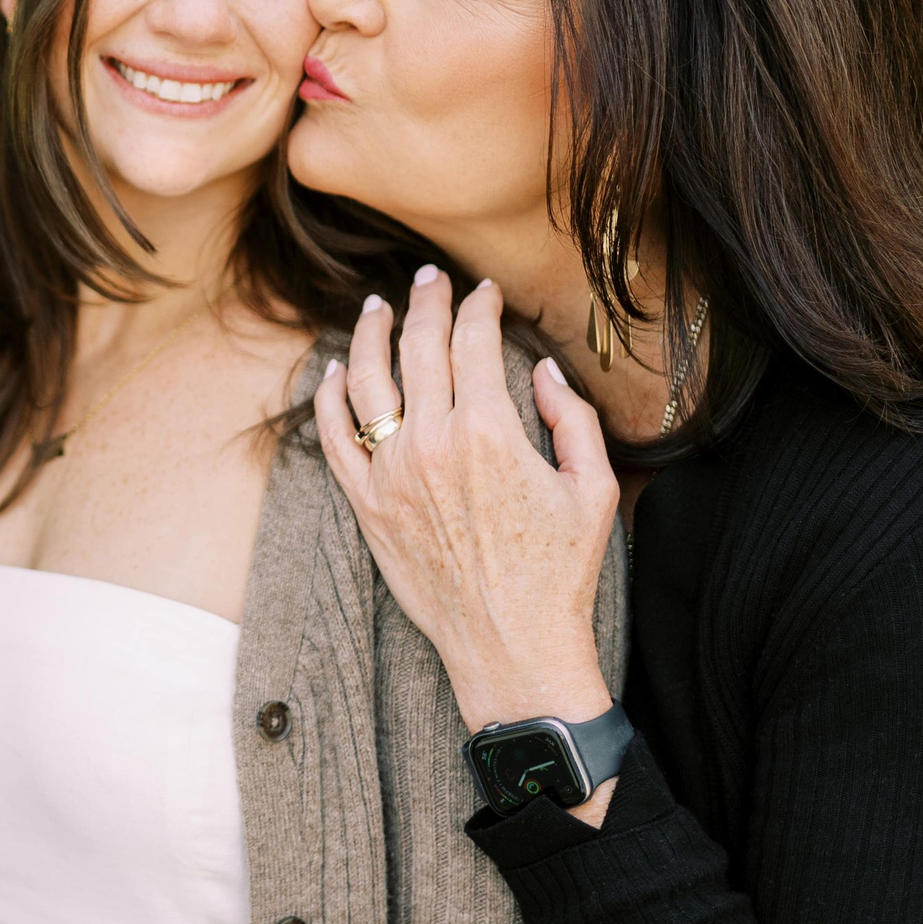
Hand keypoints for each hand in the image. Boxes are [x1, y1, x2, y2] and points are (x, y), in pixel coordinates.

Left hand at [313, 269, 617, 738]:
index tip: (483, 291)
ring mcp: (389, 473)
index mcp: (488, 432)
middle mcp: (429, 443)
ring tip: (375, 306)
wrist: (511, 644)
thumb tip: (543, 372)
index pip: (472, 342)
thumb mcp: (593, 489)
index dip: (478, 306)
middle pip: (418, 348)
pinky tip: (335, 370)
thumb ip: (571, 418)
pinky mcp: (365, 504)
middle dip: (425, 302)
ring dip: (368, 333)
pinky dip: (329, 397)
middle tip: (429, 279)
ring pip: (365, 381)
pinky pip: (334, 437)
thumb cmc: (559, 572)